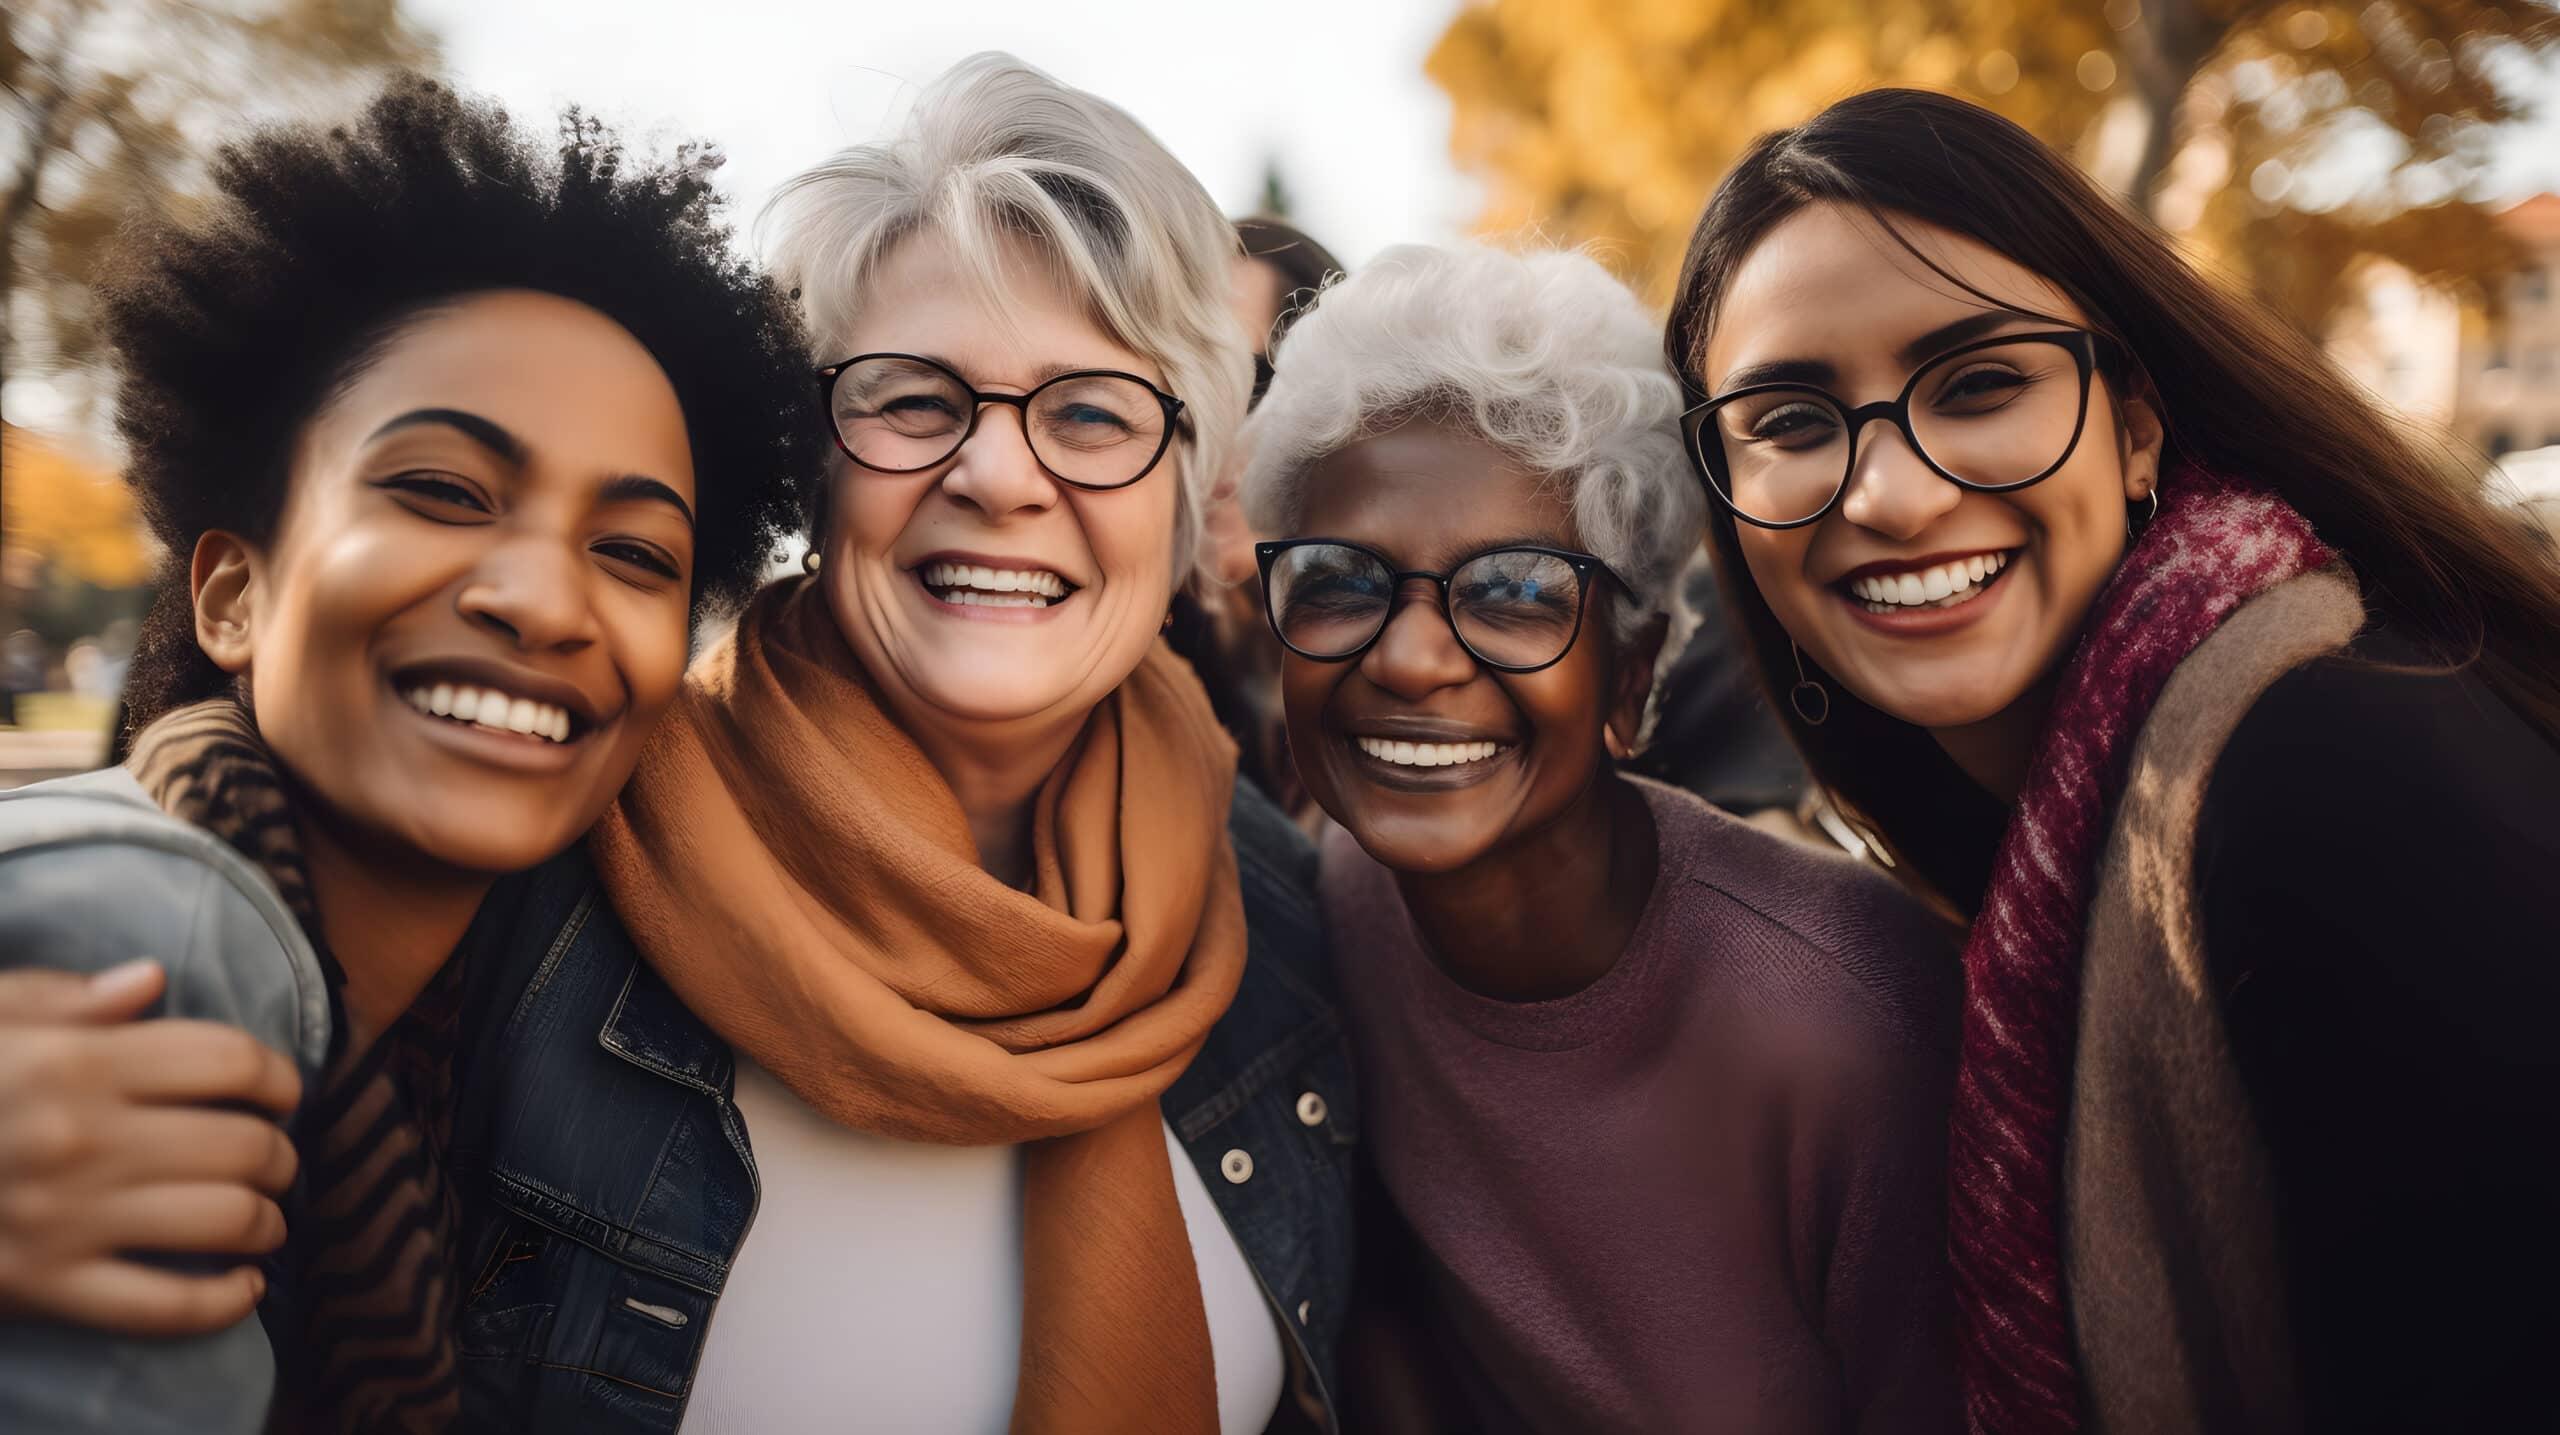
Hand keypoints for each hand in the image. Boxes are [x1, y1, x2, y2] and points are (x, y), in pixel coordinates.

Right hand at [0, 960, 302, 1333]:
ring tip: (264, 1217)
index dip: (279, 1076)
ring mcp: (68, 1220)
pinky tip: (244, 1285)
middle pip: (245, 1144)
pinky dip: (225, 1302)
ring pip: (226, 1222)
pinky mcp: (46, 1289)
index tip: (283, 1092)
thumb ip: (68, 999)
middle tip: (276, 1160)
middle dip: (281, 1155)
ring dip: (267, 1222)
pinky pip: (166, 1307)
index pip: (231, 1060)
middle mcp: (84, 1140)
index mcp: (78, 1064)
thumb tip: (152, 980)